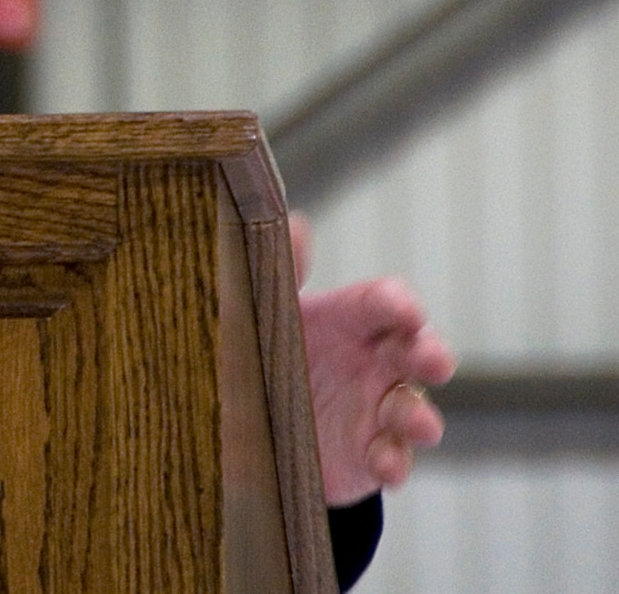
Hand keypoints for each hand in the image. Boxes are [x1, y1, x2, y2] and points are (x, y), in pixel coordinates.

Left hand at [293, 213, 457, 505]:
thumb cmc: (272, 349)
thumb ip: (282, 270)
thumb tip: (292, 222)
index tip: (403, 308)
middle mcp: (375, 361)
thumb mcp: (271, 311)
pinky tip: (385, 464)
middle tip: (431, 358)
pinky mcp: (371, 454)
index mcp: (350, 319)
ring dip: (419, 416)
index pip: (384, 302)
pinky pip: (393, 458)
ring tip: (416, 422)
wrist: (256, 421)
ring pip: (414, 409)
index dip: (397, 303)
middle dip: (430, 353)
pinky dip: (394, 461)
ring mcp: (378, 410)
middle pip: (418, 351)